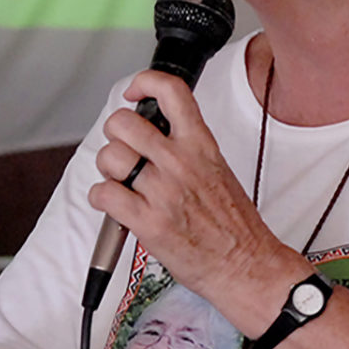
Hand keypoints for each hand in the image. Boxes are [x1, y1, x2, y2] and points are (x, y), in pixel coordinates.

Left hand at [87, 71, 299, 328]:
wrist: (246, 265)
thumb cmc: (233, 224)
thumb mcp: (218, 169)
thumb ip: (187, 148)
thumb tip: (153, 134)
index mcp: (201, 145)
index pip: (171, 91)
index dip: (144, 82)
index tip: (135, 94)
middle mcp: (180, 162)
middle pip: (122, 123)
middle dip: (115, 136)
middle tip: (125, 152)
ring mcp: (163, 191)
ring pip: (108, 157)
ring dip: (108, 170)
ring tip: (123, 184)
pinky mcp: (148, 222)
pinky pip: (103, 194)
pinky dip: (102, 199)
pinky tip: (117, 205)